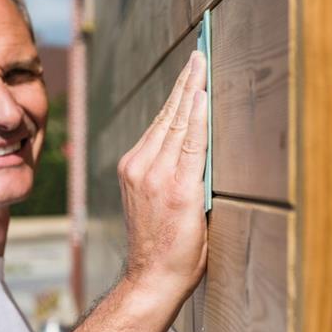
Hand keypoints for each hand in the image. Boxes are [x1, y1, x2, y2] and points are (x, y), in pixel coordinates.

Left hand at [117, 50, 208, 304]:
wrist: (150, 275)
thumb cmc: (187, 254)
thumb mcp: (204, 215)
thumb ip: (201, 176)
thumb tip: (203, 139)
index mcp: (178, 186)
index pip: (191, 130)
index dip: (199, 99)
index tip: (205, 71)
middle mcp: (152, 173)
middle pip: (174, 119)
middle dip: (188, 86)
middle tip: (198, 56)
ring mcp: (135, 170)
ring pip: (161, 123)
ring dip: (176, 95)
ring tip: (190, 70)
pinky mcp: (127, 172)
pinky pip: (150, 135)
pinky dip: (165, 116)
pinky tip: (176, 101)